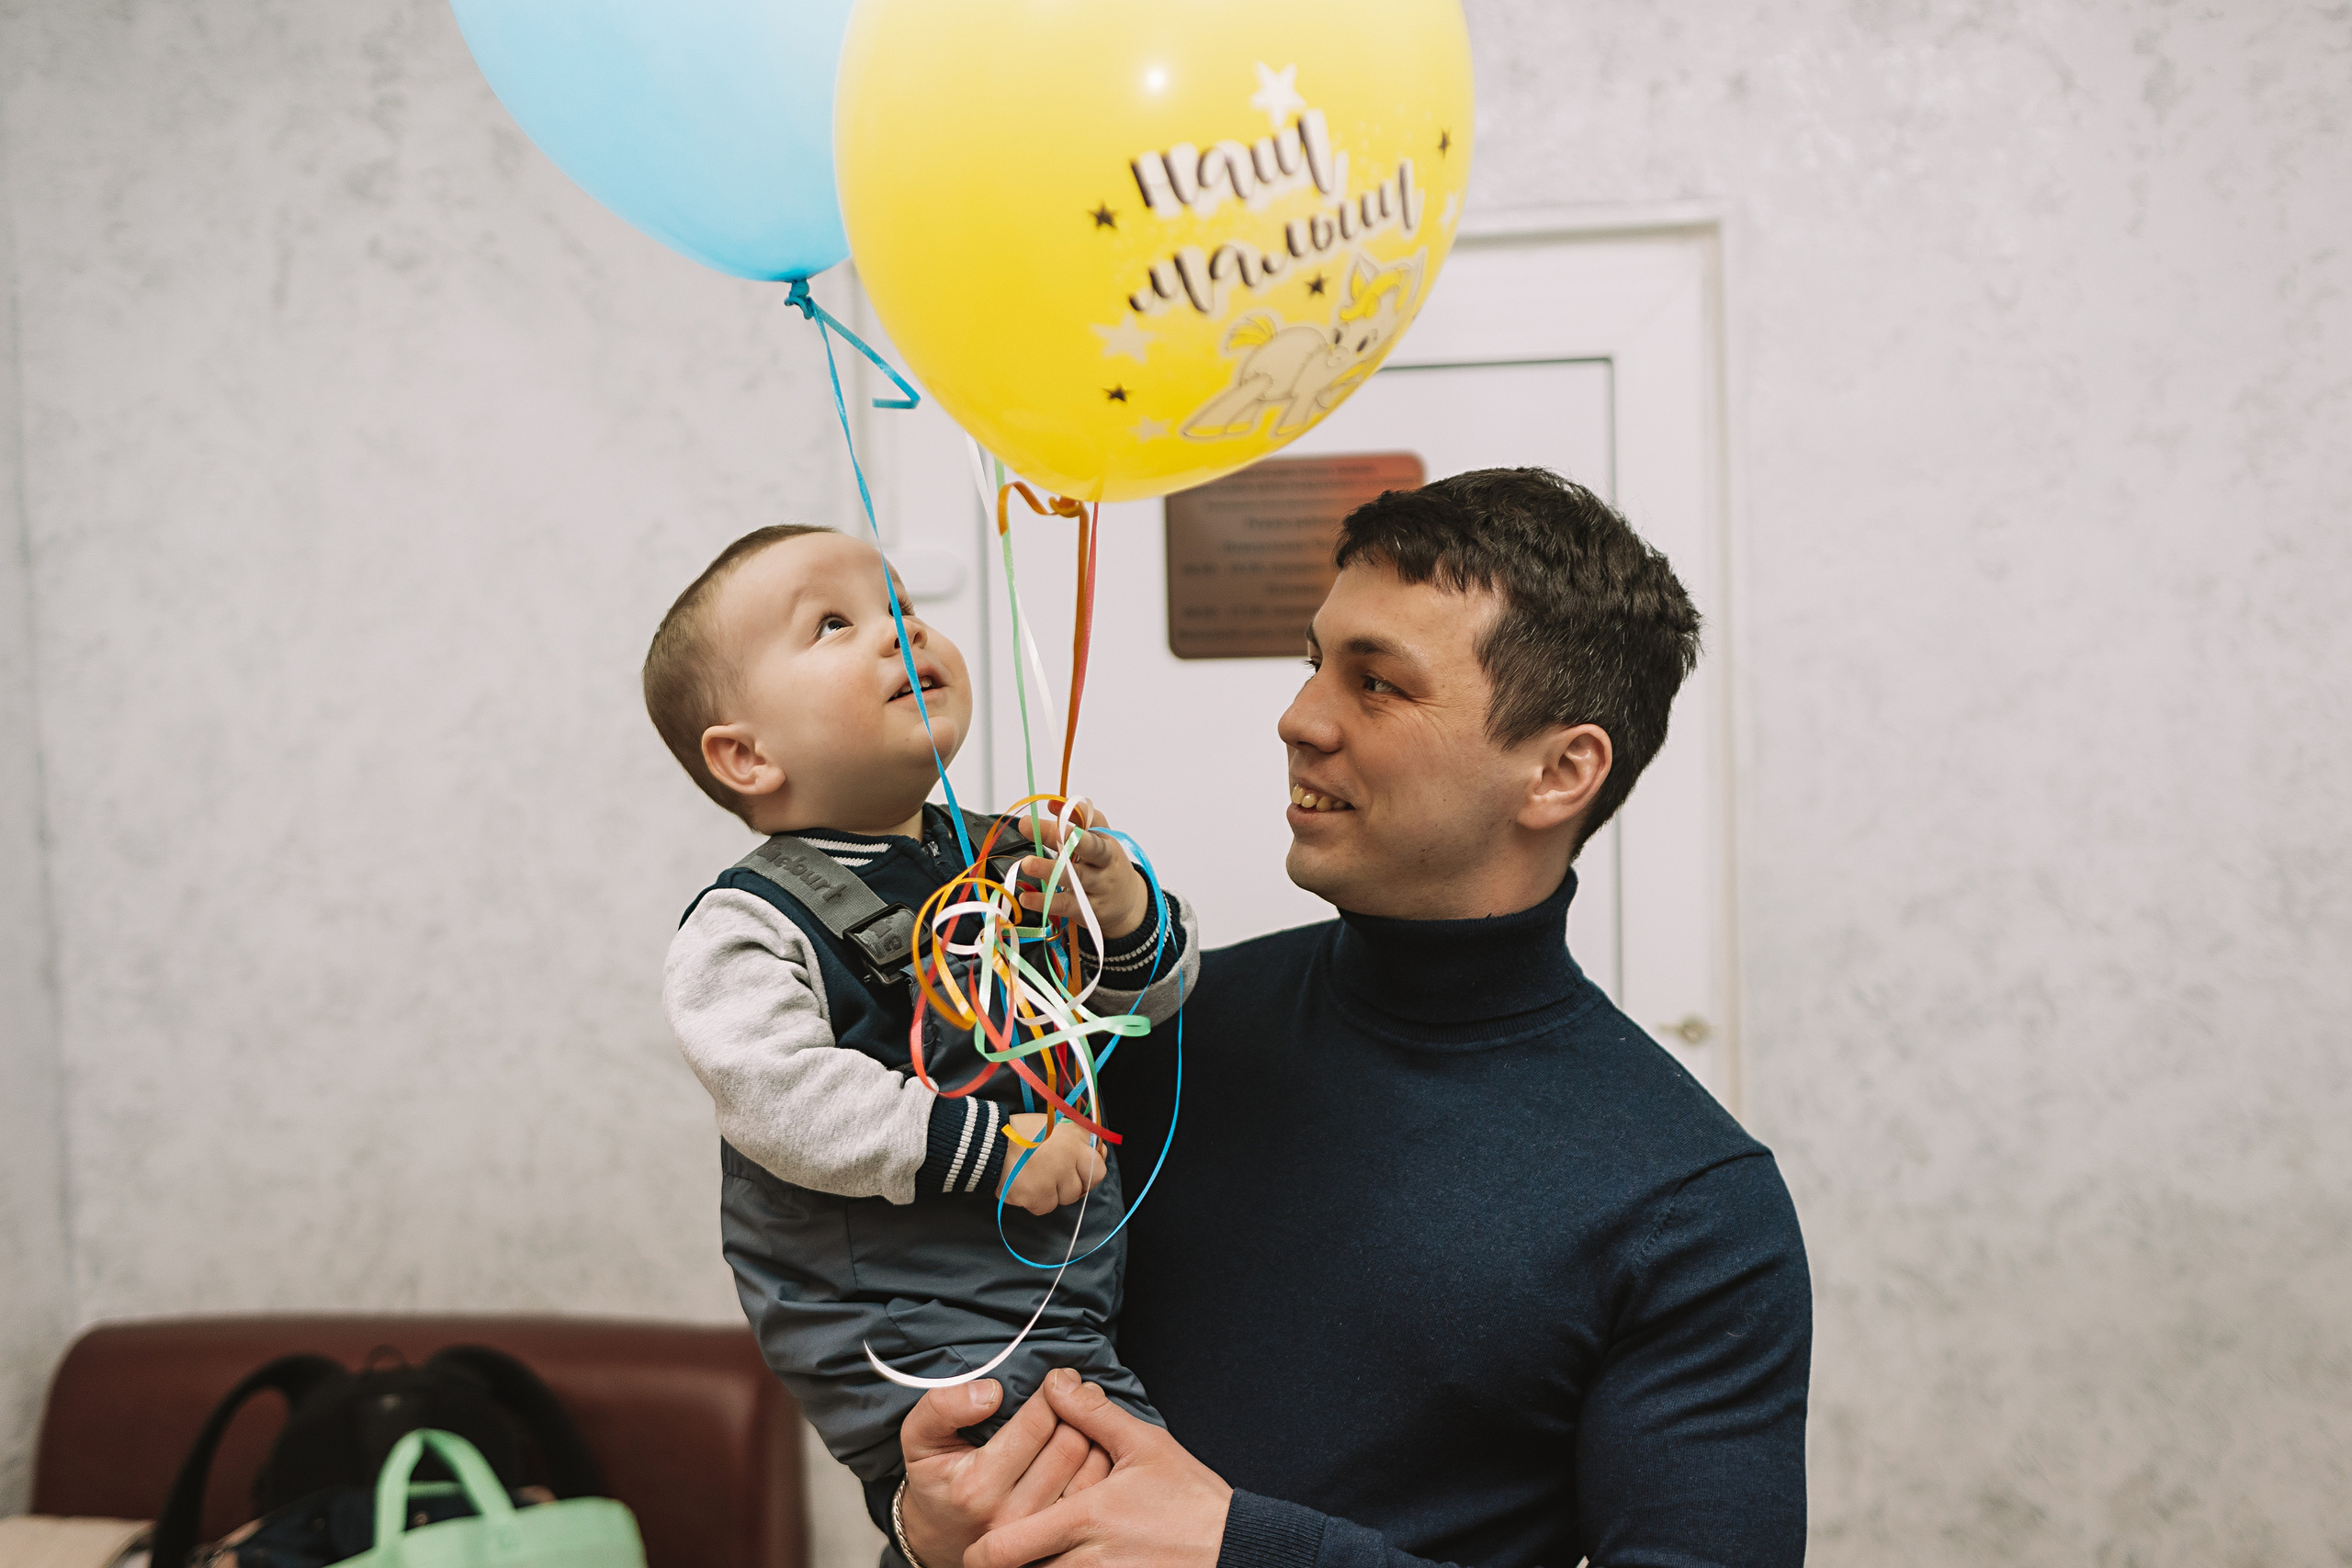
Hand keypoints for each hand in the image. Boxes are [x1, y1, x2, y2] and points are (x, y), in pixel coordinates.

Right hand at [899, 1380, 1097, 1567]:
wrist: (939, 1536)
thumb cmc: (934, 1477)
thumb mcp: (918, 1437)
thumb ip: (943, 1407)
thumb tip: (990, 1392)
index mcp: (977, 1486)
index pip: (1037, 1425)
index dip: (1054, 1392)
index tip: (1060, 1377)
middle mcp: (1011, 1515)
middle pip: (1070, 1446)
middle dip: (1081, 1410)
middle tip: (1082, 1390)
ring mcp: (1036, 1531)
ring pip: (1089, 1471)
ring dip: (1096, 1435)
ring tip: (1088, 1414)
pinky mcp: (1055, 1540)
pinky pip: (1093, 1493)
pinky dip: (1099, 1464)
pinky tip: (1091, 1446)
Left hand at [966, 1372, 1231, 1567]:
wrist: (1234, 1548)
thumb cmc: (1191, 1498)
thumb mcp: (1146, 1446)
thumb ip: (1093, 1415)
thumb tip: (1054, 1383)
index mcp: (1085, 1519)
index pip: (1004, 1550)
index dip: (980, 1553)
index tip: (976, 1545)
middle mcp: (1086, 1563)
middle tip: (992, 1557)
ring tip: (1032, 1560)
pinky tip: (1067, 1565)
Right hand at [999, 1114, 1106, 1215]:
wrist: (989, 1141)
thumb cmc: (1022, 1133)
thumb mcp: (1056, 1124)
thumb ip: (1079, 1138)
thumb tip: (1099, 1154)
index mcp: (1075, 1140)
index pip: (1099, 1168)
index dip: (1088, 1173)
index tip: (1077, 1173)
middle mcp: (1068, 1159)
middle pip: (1080, 1188)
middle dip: (1067, 1185)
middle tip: (1049, 1175)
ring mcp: (1053, 1179)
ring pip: (1063, 1200)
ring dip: (1051, 1193)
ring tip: (1033, 1177)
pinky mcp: (1037, 1195)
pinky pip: (1044, 1208)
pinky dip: (1034, 1201)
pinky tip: (1023, 1186)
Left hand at [1016, 801, 1149, 940]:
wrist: (1130, 905)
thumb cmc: (1107, 867)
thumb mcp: (1101, 842)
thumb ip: (1079, 820)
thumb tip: (1051, 803)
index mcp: (1106, 844)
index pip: (1092, 825)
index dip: (1073, 815)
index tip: (1049, 806)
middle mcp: (1105, 865)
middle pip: (1088, 848)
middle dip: (1066, 836)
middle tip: (1034, 826)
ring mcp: (1097, 888)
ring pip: (1075, 878)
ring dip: (1050, 870)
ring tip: (1028, 864)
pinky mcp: (1087, 911)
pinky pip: (1065, 905)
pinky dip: (1044, 902)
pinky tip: (1026, 897)